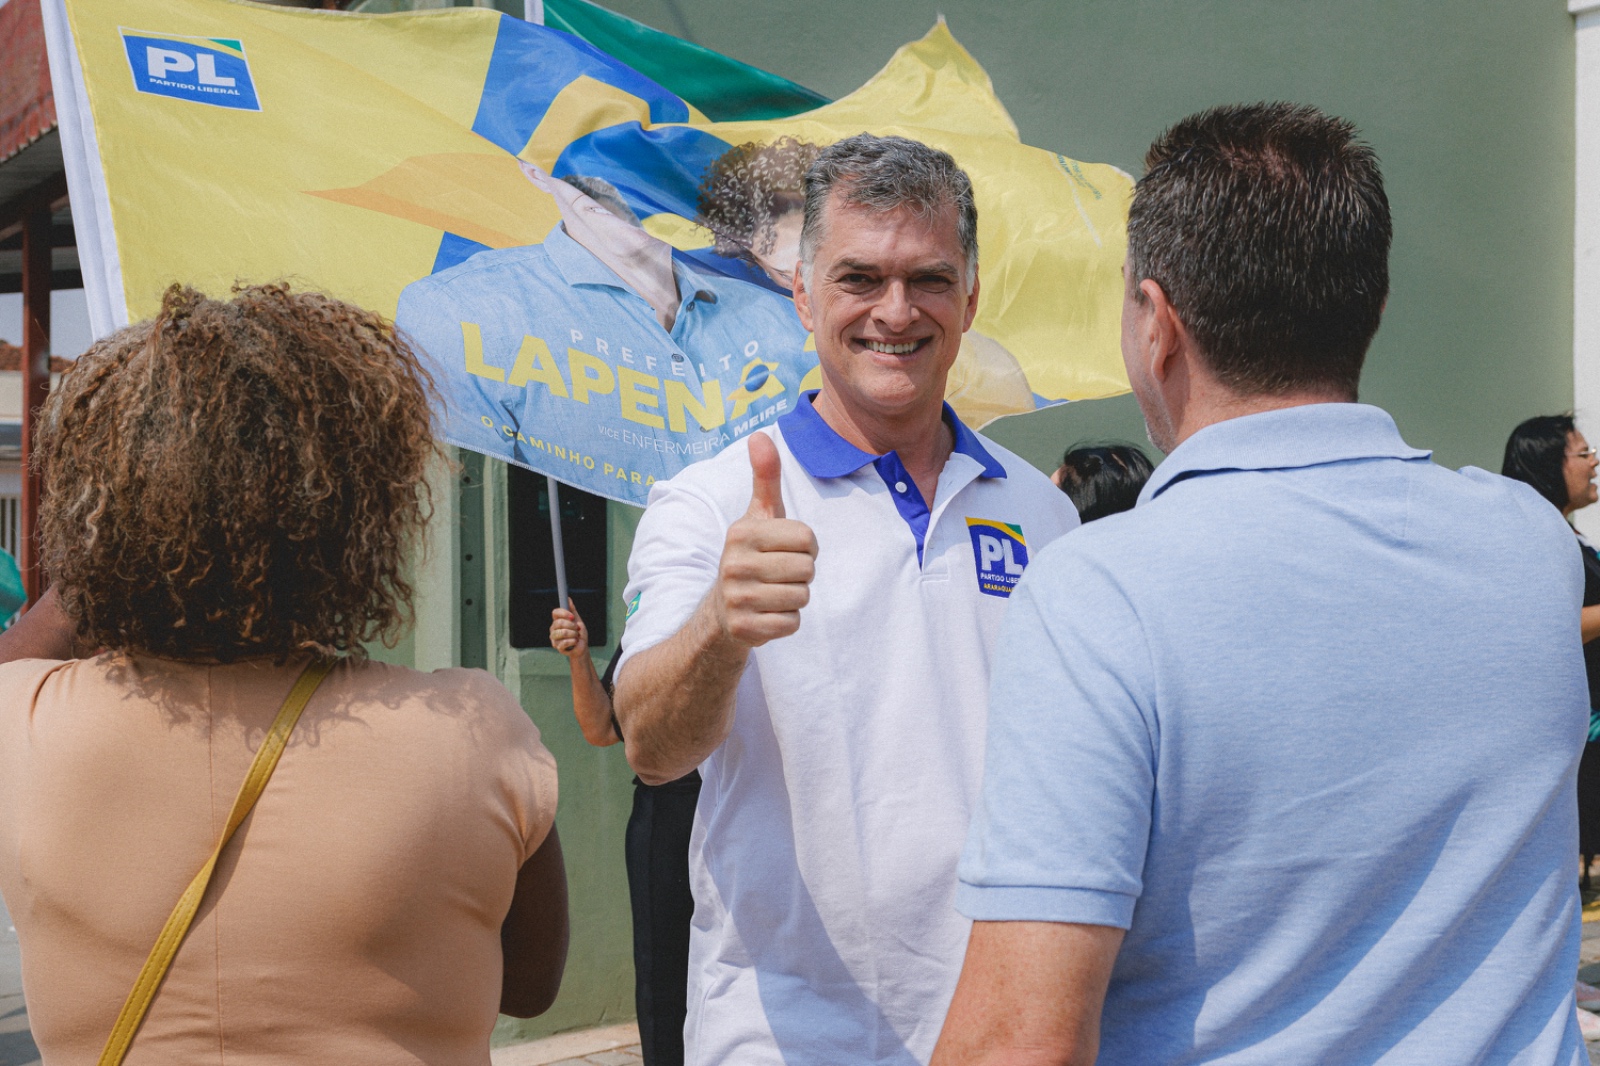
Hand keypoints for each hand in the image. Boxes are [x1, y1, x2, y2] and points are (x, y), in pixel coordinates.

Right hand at [549, 599, 588, 658]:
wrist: (582, 646)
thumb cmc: (579, 633)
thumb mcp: (578, 620)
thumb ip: (572, 610)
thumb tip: (568, 599)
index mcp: (557, 620)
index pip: (555, 612)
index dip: (563, 613)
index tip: (572, 617)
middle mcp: (553, 628)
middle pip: (559, 622)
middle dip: (571, 625)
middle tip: (577, 628)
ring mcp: (554, 638)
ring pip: (562, 632)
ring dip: (573, 634)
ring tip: (576, 636)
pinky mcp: (557, 646)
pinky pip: (564, 642)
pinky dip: (573, 641)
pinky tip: (575, 642)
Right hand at [712, 434, 817, 646]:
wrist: (722, 611)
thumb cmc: (751, 556)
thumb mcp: (757, 516)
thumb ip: (765, 477)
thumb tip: (759, 435)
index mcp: (742, 533)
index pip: (809, 539)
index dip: (806, 547)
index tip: (783, 551)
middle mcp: (734, 564)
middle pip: (808, 569)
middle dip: (801, 574)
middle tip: (777, 575)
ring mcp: (737, 598)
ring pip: (803, 597)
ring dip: (795, 598)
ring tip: (772, 592)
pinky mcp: (744, 628)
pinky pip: (792, 623)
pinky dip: (786, 621)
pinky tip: (767, 613)